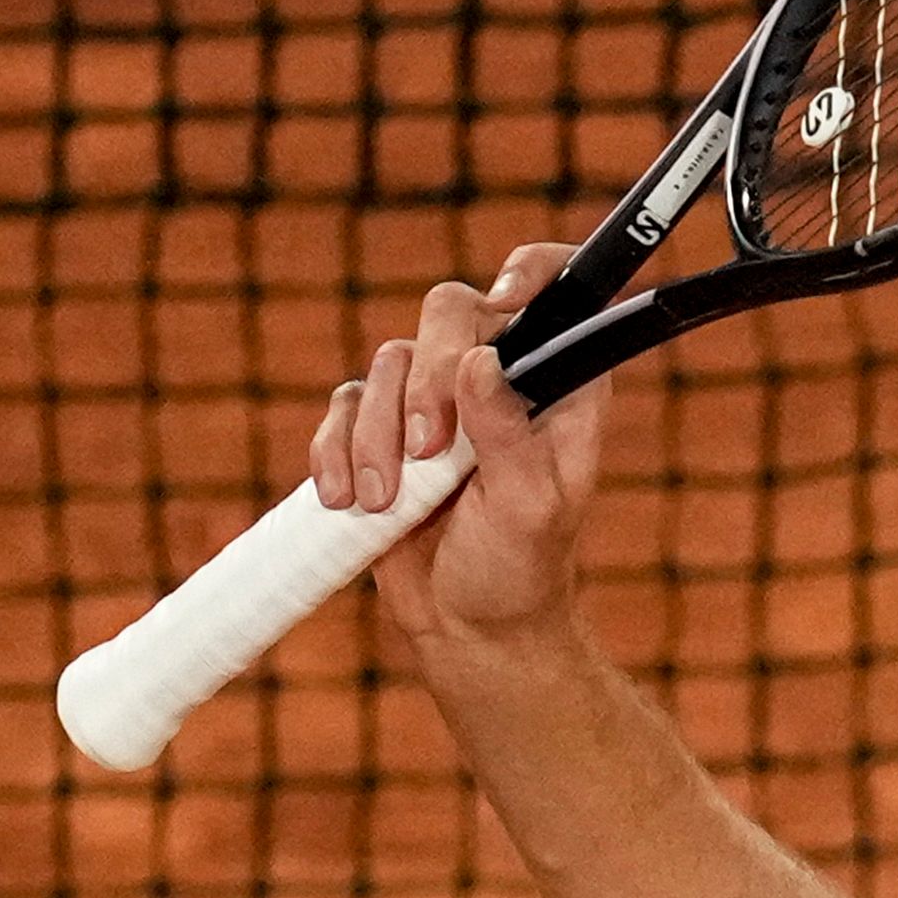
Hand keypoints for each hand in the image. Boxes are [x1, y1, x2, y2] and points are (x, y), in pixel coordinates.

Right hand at [307, 241, 613, 646]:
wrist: (470, 626)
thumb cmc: (521, 568)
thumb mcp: (529, 507)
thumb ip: (507, 434)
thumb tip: (480, 362)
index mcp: (561, 384)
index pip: (557, 294)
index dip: (532, 270)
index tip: (503, 296)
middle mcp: (500, 377)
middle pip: (451, 311)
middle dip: (427, 378)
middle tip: (427, 449)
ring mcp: (436, 400)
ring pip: (389, 363)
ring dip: (377, 434)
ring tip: (386, 501)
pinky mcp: (382, 429)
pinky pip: (345, 405)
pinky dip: (336, 449)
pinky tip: (348, 500)